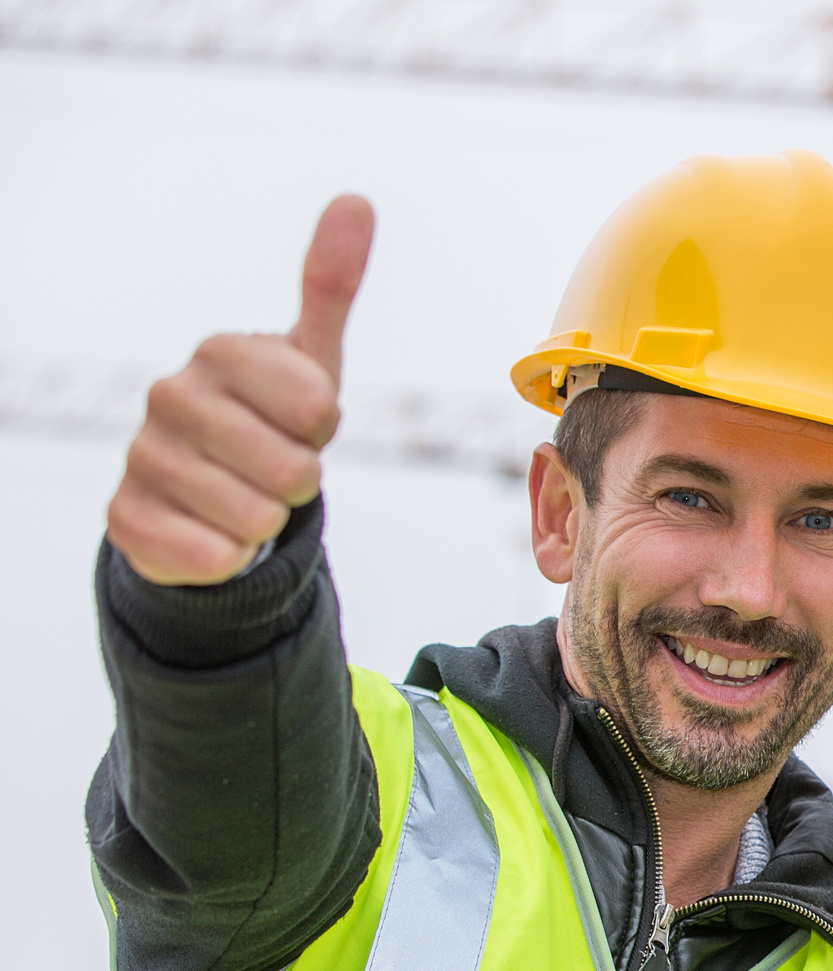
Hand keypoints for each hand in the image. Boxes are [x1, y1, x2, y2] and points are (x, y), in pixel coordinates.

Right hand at [106, 194, 374, 584]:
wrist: (207, 492)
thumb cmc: (270, 418)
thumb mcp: (310, 357)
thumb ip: (332, 284)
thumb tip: (356, 200)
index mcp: (220, 352)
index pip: (319, 407)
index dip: (324, 430)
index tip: (302, 422)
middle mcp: (170, 395)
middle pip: (294, 470)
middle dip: (301, 482)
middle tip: (277, 468)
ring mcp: (142, 456)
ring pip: (256, 519)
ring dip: (267, 522)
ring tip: (244, 497)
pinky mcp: (126, 518)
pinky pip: (211, 556)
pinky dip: (228, 558)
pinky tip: (213, 533)